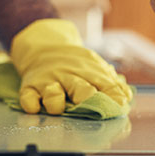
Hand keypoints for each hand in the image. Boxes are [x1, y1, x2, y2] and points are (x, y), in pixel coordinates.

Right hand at [10, 19, 132, 114]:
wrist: (46, 46)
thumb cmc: (75, 63)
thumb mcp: (95, 66)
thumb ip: (111, 82)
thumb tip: (126, 96)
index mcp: (89, 71)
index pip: (105, 84)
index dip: (113, 95)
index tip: (119, 105)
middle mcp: (69, 76)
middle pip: (80, 88)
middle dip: (87, 98)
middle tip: (93, 108)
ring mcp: (49, 81)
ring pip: (53, 93)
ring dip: (56, 102)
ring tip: (58, 109)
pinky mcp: (30, 86)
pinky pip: (28, 96)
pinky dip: (31, 103)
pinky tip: (35, 108)